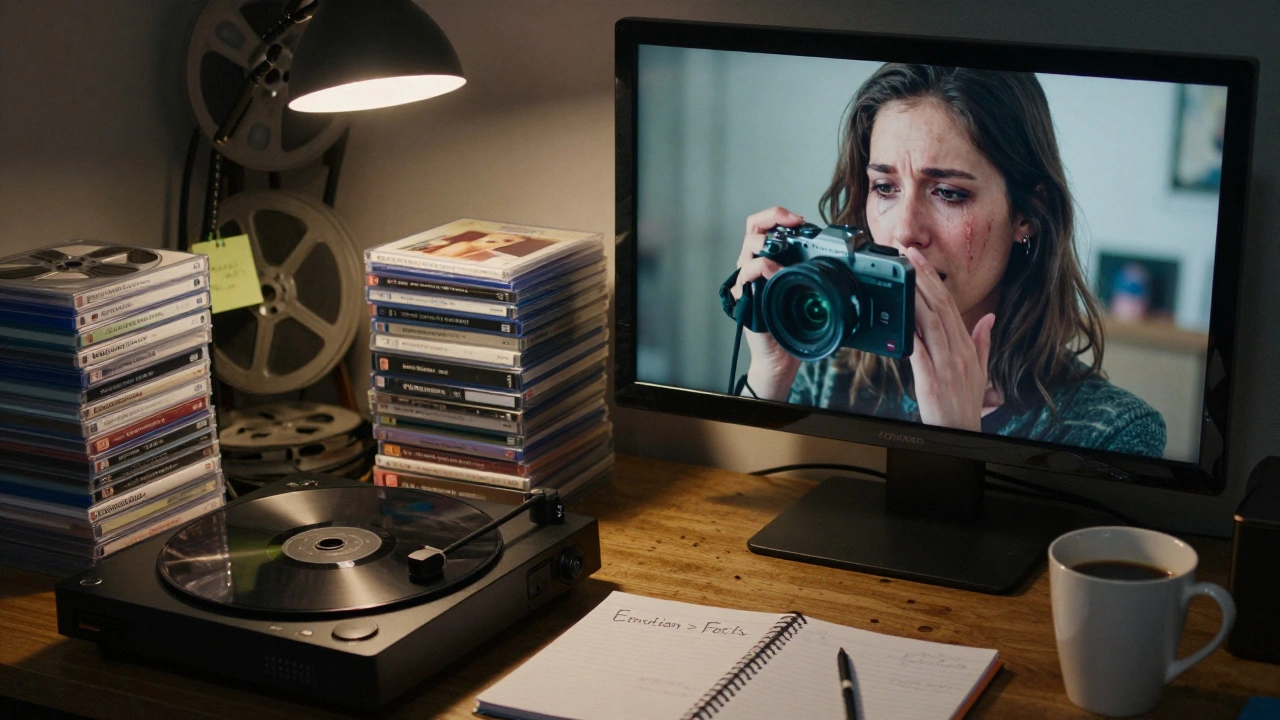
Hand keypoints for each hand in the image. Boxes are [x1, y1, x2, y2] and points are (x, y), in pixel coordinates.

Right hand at [734, 207, 804, 399]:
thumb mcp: (809, 293)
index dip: (780, 216)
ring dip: (767, 240)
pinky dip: (763, 267)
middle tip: (793, 221)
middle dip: (772, 217)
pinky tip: (776, 272)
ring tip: (784, 249)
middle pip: (754, 227)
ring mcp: (747, 278)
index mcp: (769, 259)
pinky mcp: (743, 294)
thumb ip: (814, 275)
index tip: (800, 220)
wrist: (782, 357)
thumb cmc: (794, 325)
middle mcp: (754, 264)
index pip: (766, 226)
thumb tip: (847, 261)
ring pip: (748, 244)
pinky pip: (747, 272)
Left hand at [903, 247, 993, 430]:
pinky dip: (910, 332)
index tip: (921, 260)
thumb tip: (990, 318)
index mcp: (968, 346)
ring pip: (931, 322)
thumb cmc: (966, 402)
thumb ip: (983, 341)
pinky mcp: (931, 379)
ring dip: (916, 295)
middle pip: (940, 307)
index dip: (935, 280)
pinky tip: (900, 315)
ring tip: (904, 274)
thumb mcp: (981, 370)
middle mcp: (958, 351)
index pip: (951, 305)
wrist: (960, 432)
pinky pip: (918, 351)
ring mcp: (946, 365)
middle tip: (909, 254)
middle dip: (924, 277)